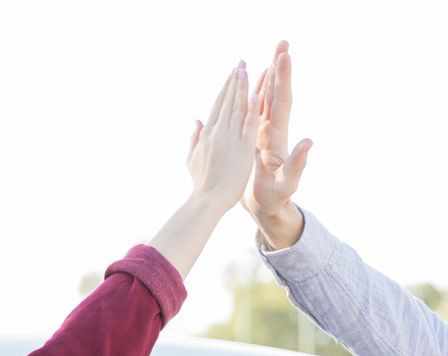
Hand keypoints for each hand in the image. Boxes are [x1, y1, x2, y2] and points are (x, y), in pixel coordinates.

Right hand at [186, 61, 264, 207]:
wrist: (207, 202)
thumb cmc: (201, 184)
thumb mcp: (192, 158)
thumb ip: (195, 138)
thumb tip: (195, 121)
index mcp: (208, 134)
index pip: (218, 105)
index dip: (225, 88)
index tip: (230, 73)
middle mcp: (218, 132)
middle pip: (227, 101)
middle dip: (234, 81)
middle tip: (240, 62)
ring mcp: (229, 139)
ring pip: (236, 108)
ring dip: (241, 87)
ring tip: (245, 69)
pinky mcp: (241, 149)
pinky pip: (247, 125)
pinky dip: (250, 109)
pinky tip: (255, 93)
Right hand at [245, 40, 311, 246]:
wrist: (268, 209)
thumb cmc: (275, 200)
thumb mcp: (286, 185)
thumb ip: (297, 165)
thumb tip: (309, 142)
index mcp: (277, 137)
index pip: (282, 102)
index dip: (283, 79)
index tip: (284, 56)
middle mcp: (273, 130)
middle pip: (277, 93)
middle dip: (279, 68)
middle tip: (283, 42)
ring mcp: (265, 133)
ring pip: (267, 98)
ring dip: (270, 76)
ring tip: (273, 53)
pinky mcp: (257, 138)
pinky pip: (257, 110)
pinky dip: (257, 93)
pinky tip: (256, 82)